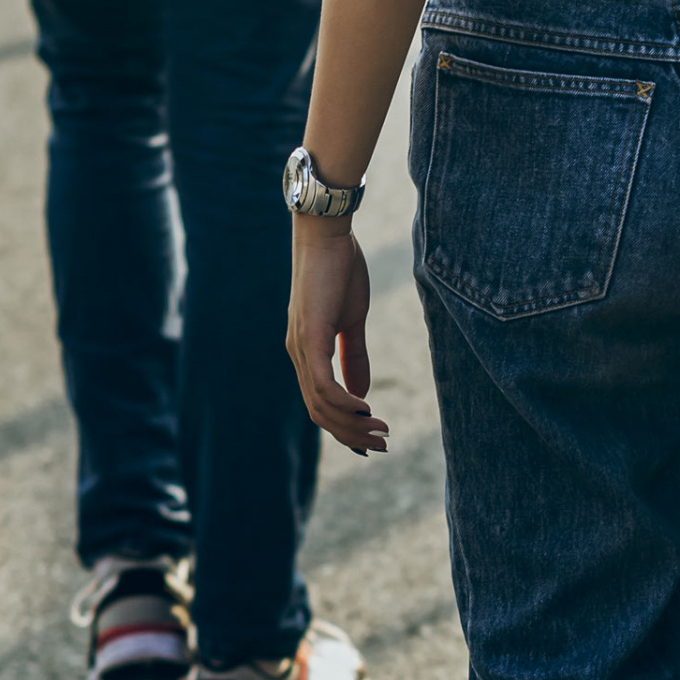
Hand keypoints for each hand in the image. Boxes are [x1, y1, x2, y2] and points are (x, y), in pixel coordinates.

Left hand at [286, 216, 389, 453]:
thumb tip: (362, 392)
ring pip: (320, 403)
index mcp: (307, 351)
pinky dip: (343, 402)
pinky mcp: (310, 336)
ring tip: (381, 431)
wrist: (327, 235)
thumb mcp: (353, 320)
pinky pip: (323, 383)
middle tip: (381, 444)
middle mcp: (298, 354)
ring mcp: (301, 346)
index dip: (343, 426)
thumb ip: (355, 356)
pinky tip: (365, 409)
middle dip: (350, 434)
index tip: (370, 440)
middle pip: (319, 412)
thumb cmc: (340, 271)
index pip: (320, 403)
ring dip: (351, 423)